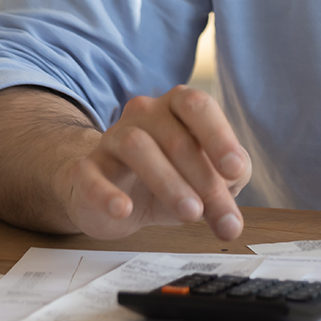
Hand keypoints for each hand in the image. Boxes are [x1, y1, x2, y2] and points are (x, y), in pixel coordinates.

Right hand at [55, 86, 251, 240]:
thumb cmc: (170, 178)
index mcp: (178, 106)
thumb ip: (227, 180)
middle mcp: (144, 113)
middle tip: (220, 214)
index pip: (198, 106)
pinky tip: (124, 209)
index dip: (219, 136)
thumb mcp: (206, 178)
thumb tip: (234, 191)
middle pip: (175, 136)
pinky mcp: (84, 169)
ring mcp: (111, 138)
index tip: (235, 169)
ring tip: (190, 213)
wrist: (113, 198)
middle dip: (203, 178)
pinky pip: (90, 174)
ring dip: (168, 182)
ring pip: (136, 146)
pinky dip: (106, 192)